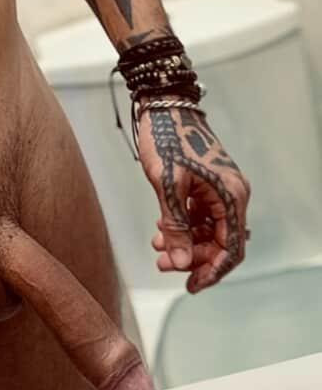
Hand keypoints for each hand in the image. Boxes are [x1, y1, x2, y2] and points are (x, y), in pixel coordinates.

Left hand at [137, 106, 250, 292]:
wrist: (161, 105)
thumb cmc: (167, 137)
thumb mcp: (167, 185)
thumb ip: (175, 226)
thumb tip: (182, 261)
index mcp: (231, 194)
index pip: (232, 247)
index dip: (212, 270)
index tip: (191, 285)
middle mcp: (231, 193)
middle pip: (220, 241)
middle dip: (193, 256)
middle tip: (164, 264)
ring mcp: (219, 187)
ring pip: (208, 229)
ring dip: (186, 241)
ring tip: (158, 248)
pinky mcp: (206, 182)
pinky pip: (200, 214)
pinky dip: (183, 225)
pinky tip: (161, 228)